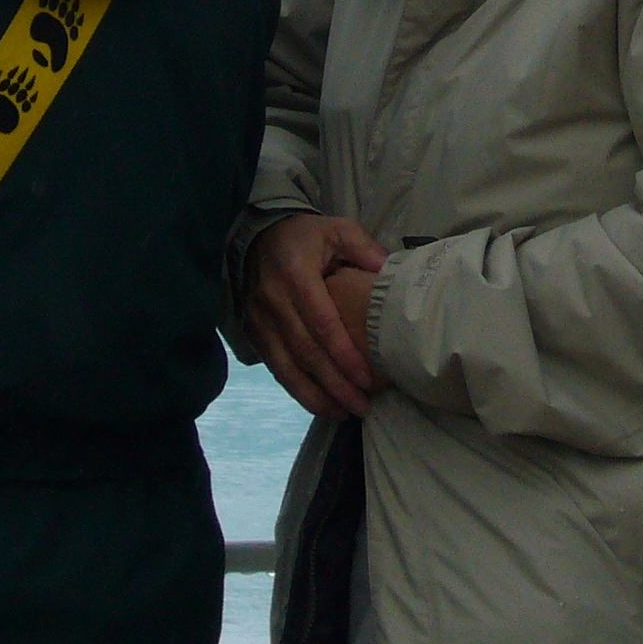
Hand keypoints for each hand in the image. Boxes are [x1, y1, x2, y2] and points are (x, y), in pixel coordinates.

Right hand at [247, 213, 388, 418]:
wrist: (255, 234)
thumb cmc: (304, 236)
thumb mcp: (337, 230)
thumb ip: (364, 249)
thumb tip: (390, 274)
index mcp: (296, 274)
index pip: (322, 322)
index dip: (344, 354)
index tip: (366, 379)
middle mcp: (273, 301)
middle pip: (306, 352)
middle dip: (334, 384)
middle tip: (360, 407)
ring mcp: (259, 319)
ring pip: (286, 367)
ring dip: (314, 395)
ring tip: (341, 413)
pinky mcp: (252, 332)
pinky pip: (275, 367)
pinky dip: (296, 389)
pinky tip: (318, 404)